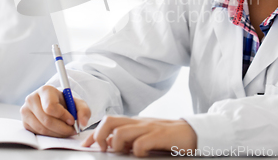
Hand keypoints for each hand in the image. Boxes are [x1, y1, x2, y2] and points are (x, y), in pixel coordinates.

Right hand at [20, 85, 90, 136]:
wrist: (55, 105)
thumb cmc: (65, 103)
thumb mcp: (78, 103)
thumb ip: (83, 111)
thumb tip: (82, 123)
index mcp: (45, 90)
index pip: (51, 107)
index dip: (63, 116)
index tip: (72, 120)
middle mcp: (32, 98)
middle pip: (46, 120)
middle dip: (62, 128)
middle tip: (71, 130)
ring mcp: (26, 111)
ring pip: (42, 128)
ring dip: (57, 133)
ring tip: (66, 131)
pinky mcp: (25, 122)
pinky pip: (37, 133)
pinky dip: (50, 135)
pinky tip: (57, 131)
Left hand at [81, 116, 196, 156]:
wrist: (192, 132)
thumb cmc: (167, 136)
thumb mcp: (145, 134)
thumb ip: (130, 138)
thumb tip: (111, 145)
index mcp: (133, 122)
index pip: (107, 122)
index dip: (94, 134)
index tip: (86, 145)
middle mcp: (138, 122)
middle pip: (109, 122)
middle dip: (100, 136)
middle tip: (104, 149)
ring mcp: (148, 128)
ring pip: (120, 132)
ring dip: (116, 145)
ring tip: (123, 153)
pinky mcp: (159, 136)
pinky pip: (140, 143)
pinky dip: (136, 151)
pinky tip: (141, 155)